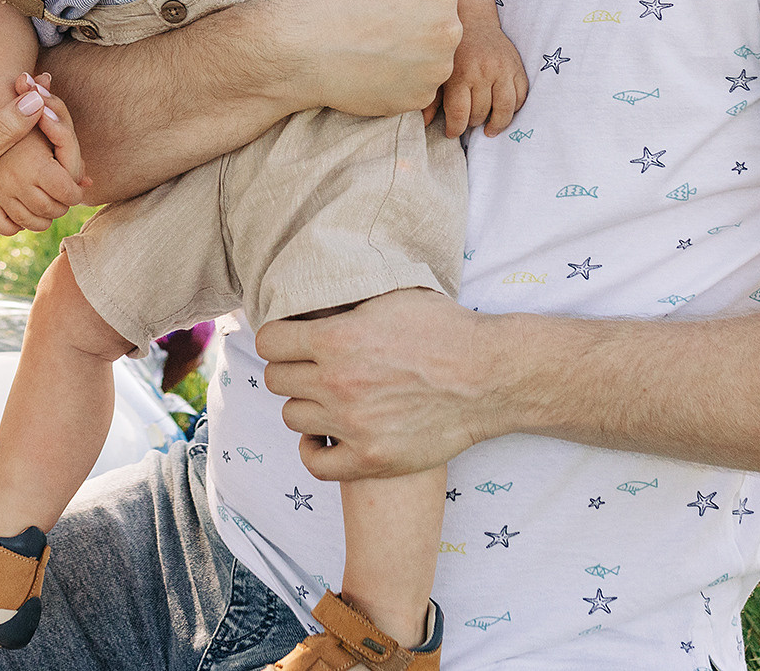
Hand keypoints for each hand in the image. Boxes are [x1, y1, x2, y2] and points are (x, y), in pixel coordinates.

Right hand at [0, 83, 73, 236]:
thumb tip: (38, 101)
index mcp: (16, 206)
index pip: (63, 182)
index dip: (65, 145)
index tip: (50, 107)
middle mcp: (9, 194)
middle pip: (54, 161)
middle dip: (54, 122)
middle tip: (44, 82)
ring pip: (32, 145)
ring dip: (36, 114)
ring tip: (34, 82)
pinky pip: (9, 135)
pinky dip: (17, 114)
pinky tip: (18, 89)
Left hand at [256, 289, 495, 479]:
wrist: (489, 377)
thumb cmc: (445, 329)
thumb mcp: (392, 297)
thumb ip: (346, 301)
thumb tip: (314, 296)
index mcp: (336, 338)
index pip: (270, 341)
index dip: (279, 338)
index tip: (291, 341)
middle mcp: (337, 383)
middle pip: (276, 380)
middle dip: (291, 370)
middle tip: (313, 369)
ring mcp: (351, 425)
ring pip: (292, 418)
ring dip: (306, 406)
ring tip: (328, 400)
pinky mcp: (370, 459)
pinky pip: (314, 463)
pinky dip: (314, 451)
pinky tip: (327, 438)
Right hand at [265, 0, 461, 116]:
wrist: (295, 50)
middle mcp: (450, 30)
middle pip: (441, 13)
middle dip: (417, 10)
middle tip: (373, 14)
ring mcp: (436, 69)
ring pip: (433, 48)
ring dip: (413, 44)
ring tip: (372, 40)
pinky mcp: (419, 97)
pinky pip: (419, 79)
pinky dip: (402, 74)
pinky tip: (372, 64)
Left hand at [431, 20, 527, 138]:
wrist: (474, 21)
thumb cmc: (453, 49)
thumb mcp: (439, 71)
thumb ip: (432, 98)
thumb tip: (426, 124)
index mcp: (460, 74)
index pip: (459, 114)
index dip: (454, 129)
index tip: (451, 133)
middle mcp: (483, 73)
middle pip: (481, 113)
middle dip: (473, 123)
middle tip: (468, 124)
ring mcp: (503, 70)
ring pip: (505, 109)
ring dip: (497, 124)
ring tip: (490, 129)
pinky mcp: (517, 67)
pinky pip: (521, 96)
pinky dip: (514, 108)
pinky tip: (504, 111)